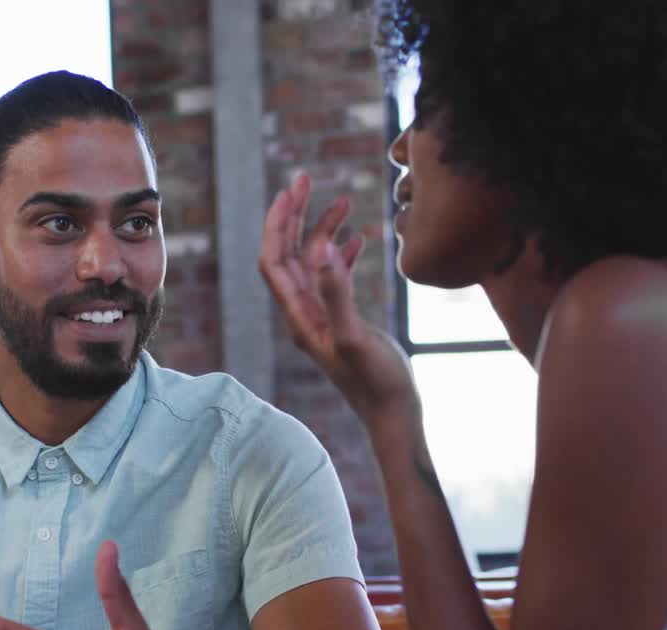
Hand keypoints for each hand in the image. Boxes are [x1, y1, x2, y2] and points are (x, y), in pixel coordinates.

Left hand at [259, 174, 418, 423]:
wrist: (392, 414)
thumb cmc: (375, 383)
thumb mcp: (354, 336)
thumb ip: (337, 296)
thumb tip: (321, 252)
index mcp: (300, 315)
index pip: (274, 260)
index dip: (277, 224)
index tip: (289, 191)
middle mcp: (304, 313)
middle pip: (288, 254)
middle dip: (293, 216)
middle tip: (304, 179)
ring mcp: (323, 315)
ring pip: (313, 263)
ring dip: (323, 230)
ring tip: (345, 200)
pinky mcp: (342, 320)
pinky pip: (335, 278)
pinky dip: (343, 253)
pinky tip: (359, 238)